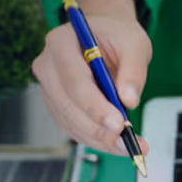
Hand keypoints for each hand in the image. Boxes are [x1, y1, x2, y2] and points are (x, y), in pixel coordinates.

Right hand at [31, 0, 151, 155]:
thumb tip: (129, 100)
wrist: (105, 36)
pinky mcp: (56, 106)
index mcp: (61, 42)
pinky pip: (73, 128)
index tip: (118, 124)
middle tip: (126, 142)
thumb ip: (133, 71)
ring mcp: (48, 88)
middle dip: (98, 129)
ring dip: (99, 139)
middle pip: (68, 106)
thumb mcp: (134, 44)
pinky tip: (115, 142)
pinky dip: (95, 139)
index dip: (94, 106)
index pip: (73, 79)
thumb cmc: (116, 36)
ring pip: (70, 122)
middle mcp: (47, 66)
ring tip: (128, 145)